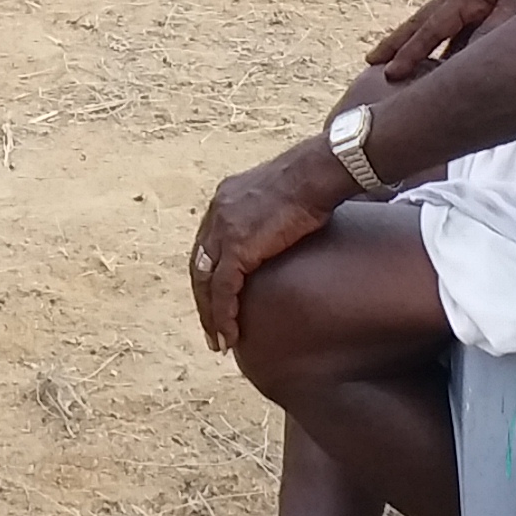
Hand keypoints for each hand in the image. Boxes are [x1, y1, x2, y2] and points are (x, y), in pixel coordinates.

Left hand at [188, 142, 353, 351]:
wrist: (315, 174)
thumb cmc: (310, 182)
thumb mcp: (278, 197)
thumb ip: (268, 217)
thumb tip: (281, 234)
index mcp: (224, 201)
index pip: (207, 247)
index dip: (209, 276)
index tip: (216, 300)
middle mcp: (217, 214)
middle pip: (200, 266)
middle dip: (204, 301)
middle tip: (212, 330)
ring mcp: (224, 230)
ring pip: (206, 282)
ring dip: (211, 315)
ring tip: (219, 341)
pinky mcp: (238, 246)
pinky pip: (223, 288)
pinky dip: (223, 313)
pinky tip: (230, 333)